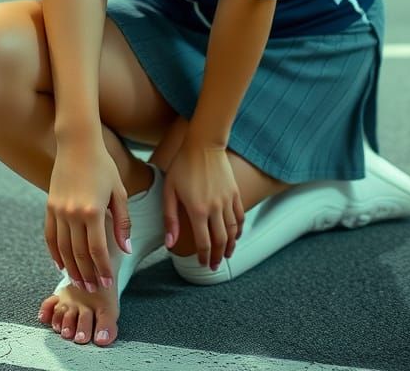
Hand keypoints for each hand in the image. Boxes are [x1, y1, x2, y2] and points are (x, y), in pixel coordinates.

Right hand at [45, 140, 131, 291]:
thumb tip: (125, 249)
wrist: (77, 144)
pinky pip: (50, 237)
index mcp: (94, 211)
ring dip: (71, 269)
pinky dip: (54, 253)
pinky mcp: (49, 207)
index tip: (108, 282)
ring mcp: (58, 211)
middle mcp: (73, 214)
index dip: (103, 269)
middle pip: (79, 254)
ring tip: (80, 282)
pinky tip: (60, 264)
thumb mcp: (118, 192)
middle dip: (88, 275)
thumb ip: (122, 222)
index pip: (98, 250)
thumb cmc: (103, 165)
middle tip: (95, 289)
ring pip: (63, 250)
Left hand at [162, 138, 244, 269]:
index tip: (203, 263)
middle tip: (215, 265)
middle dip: (218, 256)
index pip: (203, 242)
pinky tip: (236, 235)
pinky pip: (240, 216)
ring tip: (227, 254)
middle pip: (221, 240)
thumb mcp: (169, 190)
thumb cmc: (183, 165)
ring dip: (231, 246)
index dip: (204, 256)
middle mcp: (215, 208)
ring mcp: (227, 200)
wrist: (204, 144)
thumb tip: (170, 243)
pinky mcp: (234, 192)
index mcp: (197, 210)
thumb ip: (170, 218)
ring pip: (233, 231)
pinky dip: (239, 229)